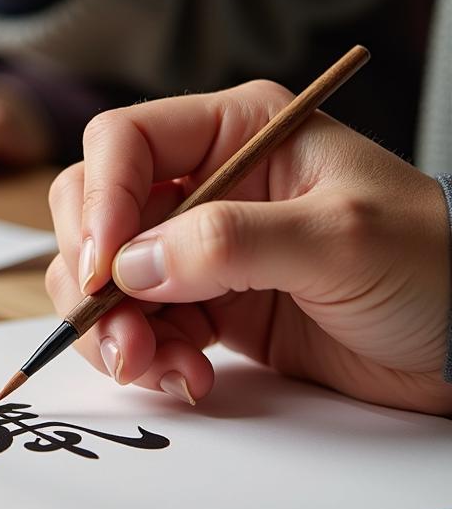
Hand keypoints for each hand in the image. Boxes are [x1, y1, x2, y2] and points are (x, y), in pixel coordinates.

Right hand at [46, 81, 451, 414]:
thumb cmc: (433, 262)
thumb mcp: (341, 238)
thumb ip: (232, 242)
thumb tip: (129, 266)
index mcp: (235, 132)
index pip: (126, 142)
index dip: (102, 199)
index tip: (104, 267)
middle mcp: (204, 182)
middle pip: (95, 206)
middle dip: (91, 271)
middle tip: (116, 328)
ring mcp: (199, 246)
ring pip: (105, 273)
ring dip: (112, 325)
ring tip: (158, 365)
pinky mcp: (204, 303)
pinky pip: (138, 321)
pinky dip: (144, 354)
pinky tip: (187, 376)